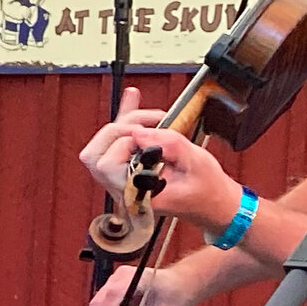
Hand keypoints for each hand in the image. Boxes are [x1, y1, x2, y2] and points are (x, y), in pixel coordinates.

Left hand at [79, 87, 240, 233]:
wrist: (212, 203)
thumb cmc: (206, 189)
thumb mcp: (197, 162)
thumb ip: (169, 145)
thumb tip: (139, 132)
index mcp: (139, 196)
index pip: (108, 165)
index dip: (125, 142)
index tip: (149, 134)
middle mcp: (125, 192)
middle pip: (94, 156)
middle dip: (118, 131)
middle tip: (147, 126)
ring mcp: (122, 183)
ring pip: (101, 149)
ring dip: (123, 126)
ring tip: (148, 116)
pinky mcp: (127, 172)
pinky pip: (114, 147)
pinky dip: (124, 125)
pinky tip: (132, 103)